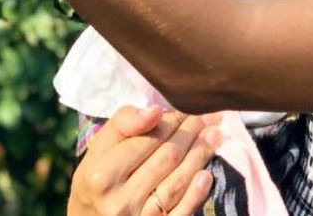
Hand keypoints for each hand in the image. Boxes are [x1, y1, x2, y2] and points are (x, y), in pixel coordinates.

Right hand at [68, 106, 220, 215]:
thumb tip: (156, 110)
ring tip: (214, 135)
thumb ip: (123, 123)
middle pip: (166, 159)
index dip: (172, 120)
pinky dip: (196, 193)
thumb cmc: (97, 177)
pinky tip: (207, 174)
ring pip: (176, 183)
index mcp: (102, 175)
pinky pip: (180, 213)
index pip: (146, 140)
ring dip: (200, 156)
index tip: (188, 107)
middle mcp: (119, 200)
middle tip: (209, 116)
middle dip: (190, 134)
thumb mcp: (99, 148)